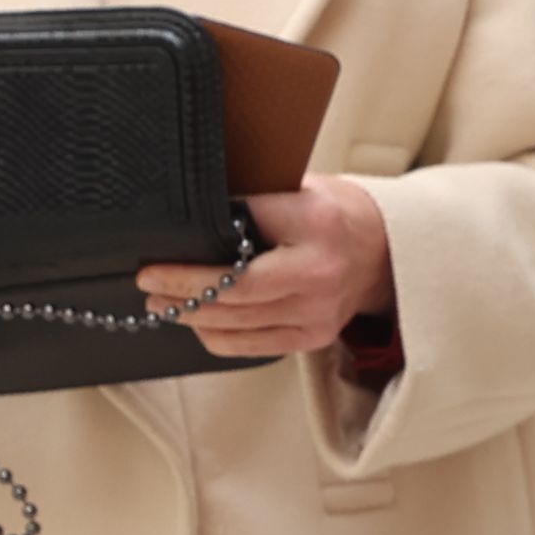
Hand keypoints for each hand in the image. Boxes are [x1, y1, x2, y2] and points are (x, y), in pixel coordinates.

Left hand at [145, 173, 395, 358]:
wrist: (385, 253)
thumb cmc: (336, 216)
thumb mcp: (301, 189)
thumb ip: (256, 200)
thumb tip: (194, 212)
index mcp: (315, 222)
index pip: (242, 232)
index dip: (196, 246)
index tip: (160, 249)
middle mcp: (319, 272)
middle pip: (235, 290)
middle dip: (183, 287)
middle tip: (149, 281)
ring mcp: (317, 311)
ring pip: (237, 322)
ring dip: (191, 314)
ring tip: (162, 302)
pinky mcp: (313, 336)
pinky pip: (252, 346)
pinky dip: (217, 336)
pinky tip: (197, 323)